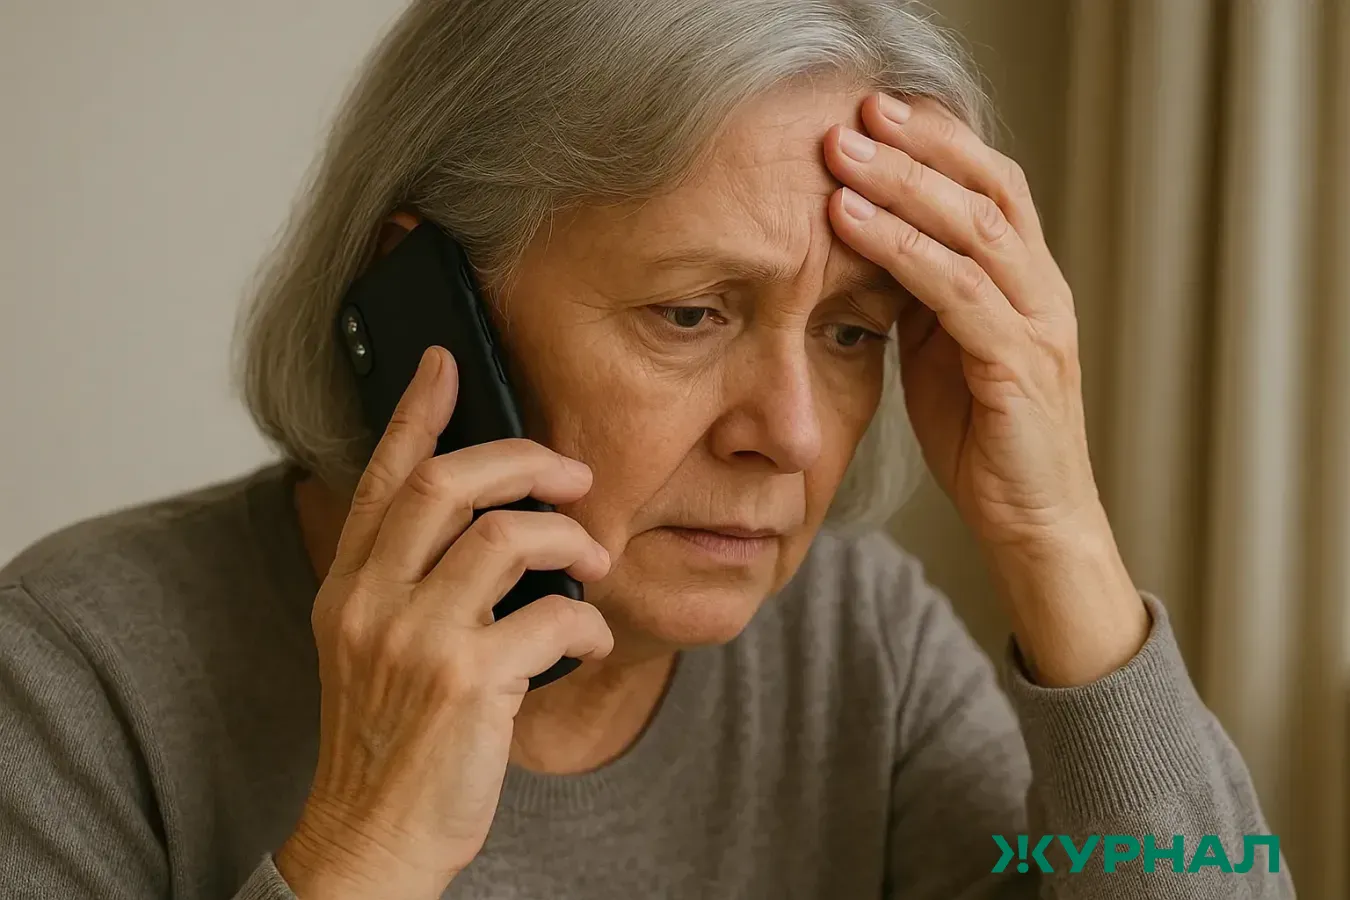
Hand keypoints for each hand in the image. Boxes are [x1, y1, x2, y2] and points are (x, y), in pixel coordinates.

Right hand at [275, 347, 612, 898]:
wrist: (373, 838)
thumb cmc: (389, 743)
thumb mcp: (374, 651)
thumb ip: (409, 584)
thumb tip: (487, 523)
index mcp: (349, 589)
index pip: (380, 479)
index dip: (416, 413)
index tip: (446, 362)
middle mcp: (373, 603)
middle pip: (447, 485)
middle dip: (524, 460)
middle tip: (574, 475)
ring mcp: (417, 641)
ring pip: (509, 536)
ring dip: (570, 540)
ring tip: (592, 564)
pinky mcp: (468, 684)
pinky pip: (553, 616)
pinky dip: (587, 623)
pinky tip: (588, 642)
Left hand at [823, 94, 1146, 685]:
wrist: (1032, 525)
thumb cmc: (985, 441)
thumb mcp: (944, 354)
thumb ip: (921, 298)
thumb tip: (865, 246)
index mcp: (1025, 282)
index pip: (990, 186)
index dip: (936, 143)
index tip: (873, 112)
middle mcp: (1040, 290)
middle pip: (984, 190)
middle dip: (915, 147)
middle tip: (851, 116)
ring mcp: (1037, 326)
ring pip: (972, 230)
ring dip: (900, 186)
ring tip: (840, 157)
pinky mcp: (1018, 367)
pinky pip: (958, 293)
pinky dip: (902, 251)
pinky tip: (853, 225)